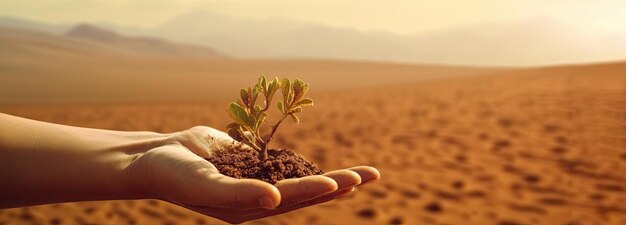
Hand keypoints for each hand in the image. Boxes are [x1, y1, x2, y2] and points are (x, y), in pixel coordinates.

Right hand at [127, 126, 379, 223]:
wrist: (156, 158)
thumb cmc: (176, 175)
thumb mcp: (205, 185)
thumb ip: (240, 193)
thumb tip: (276, 198)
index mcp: (251, 207)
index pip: (295, 197)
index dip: (323, 188)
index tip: (350, 180)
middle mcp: (259, 196)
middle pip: (308, 190)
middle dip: (339, 183)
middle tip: (372, 175)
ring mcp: (257, 179)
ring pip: (302, 178)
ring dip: (330, 175)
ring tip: (361, 174)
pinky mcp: (251, 163)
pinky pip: (284, 163)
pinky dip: (307, 164)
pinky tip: (324, 167)